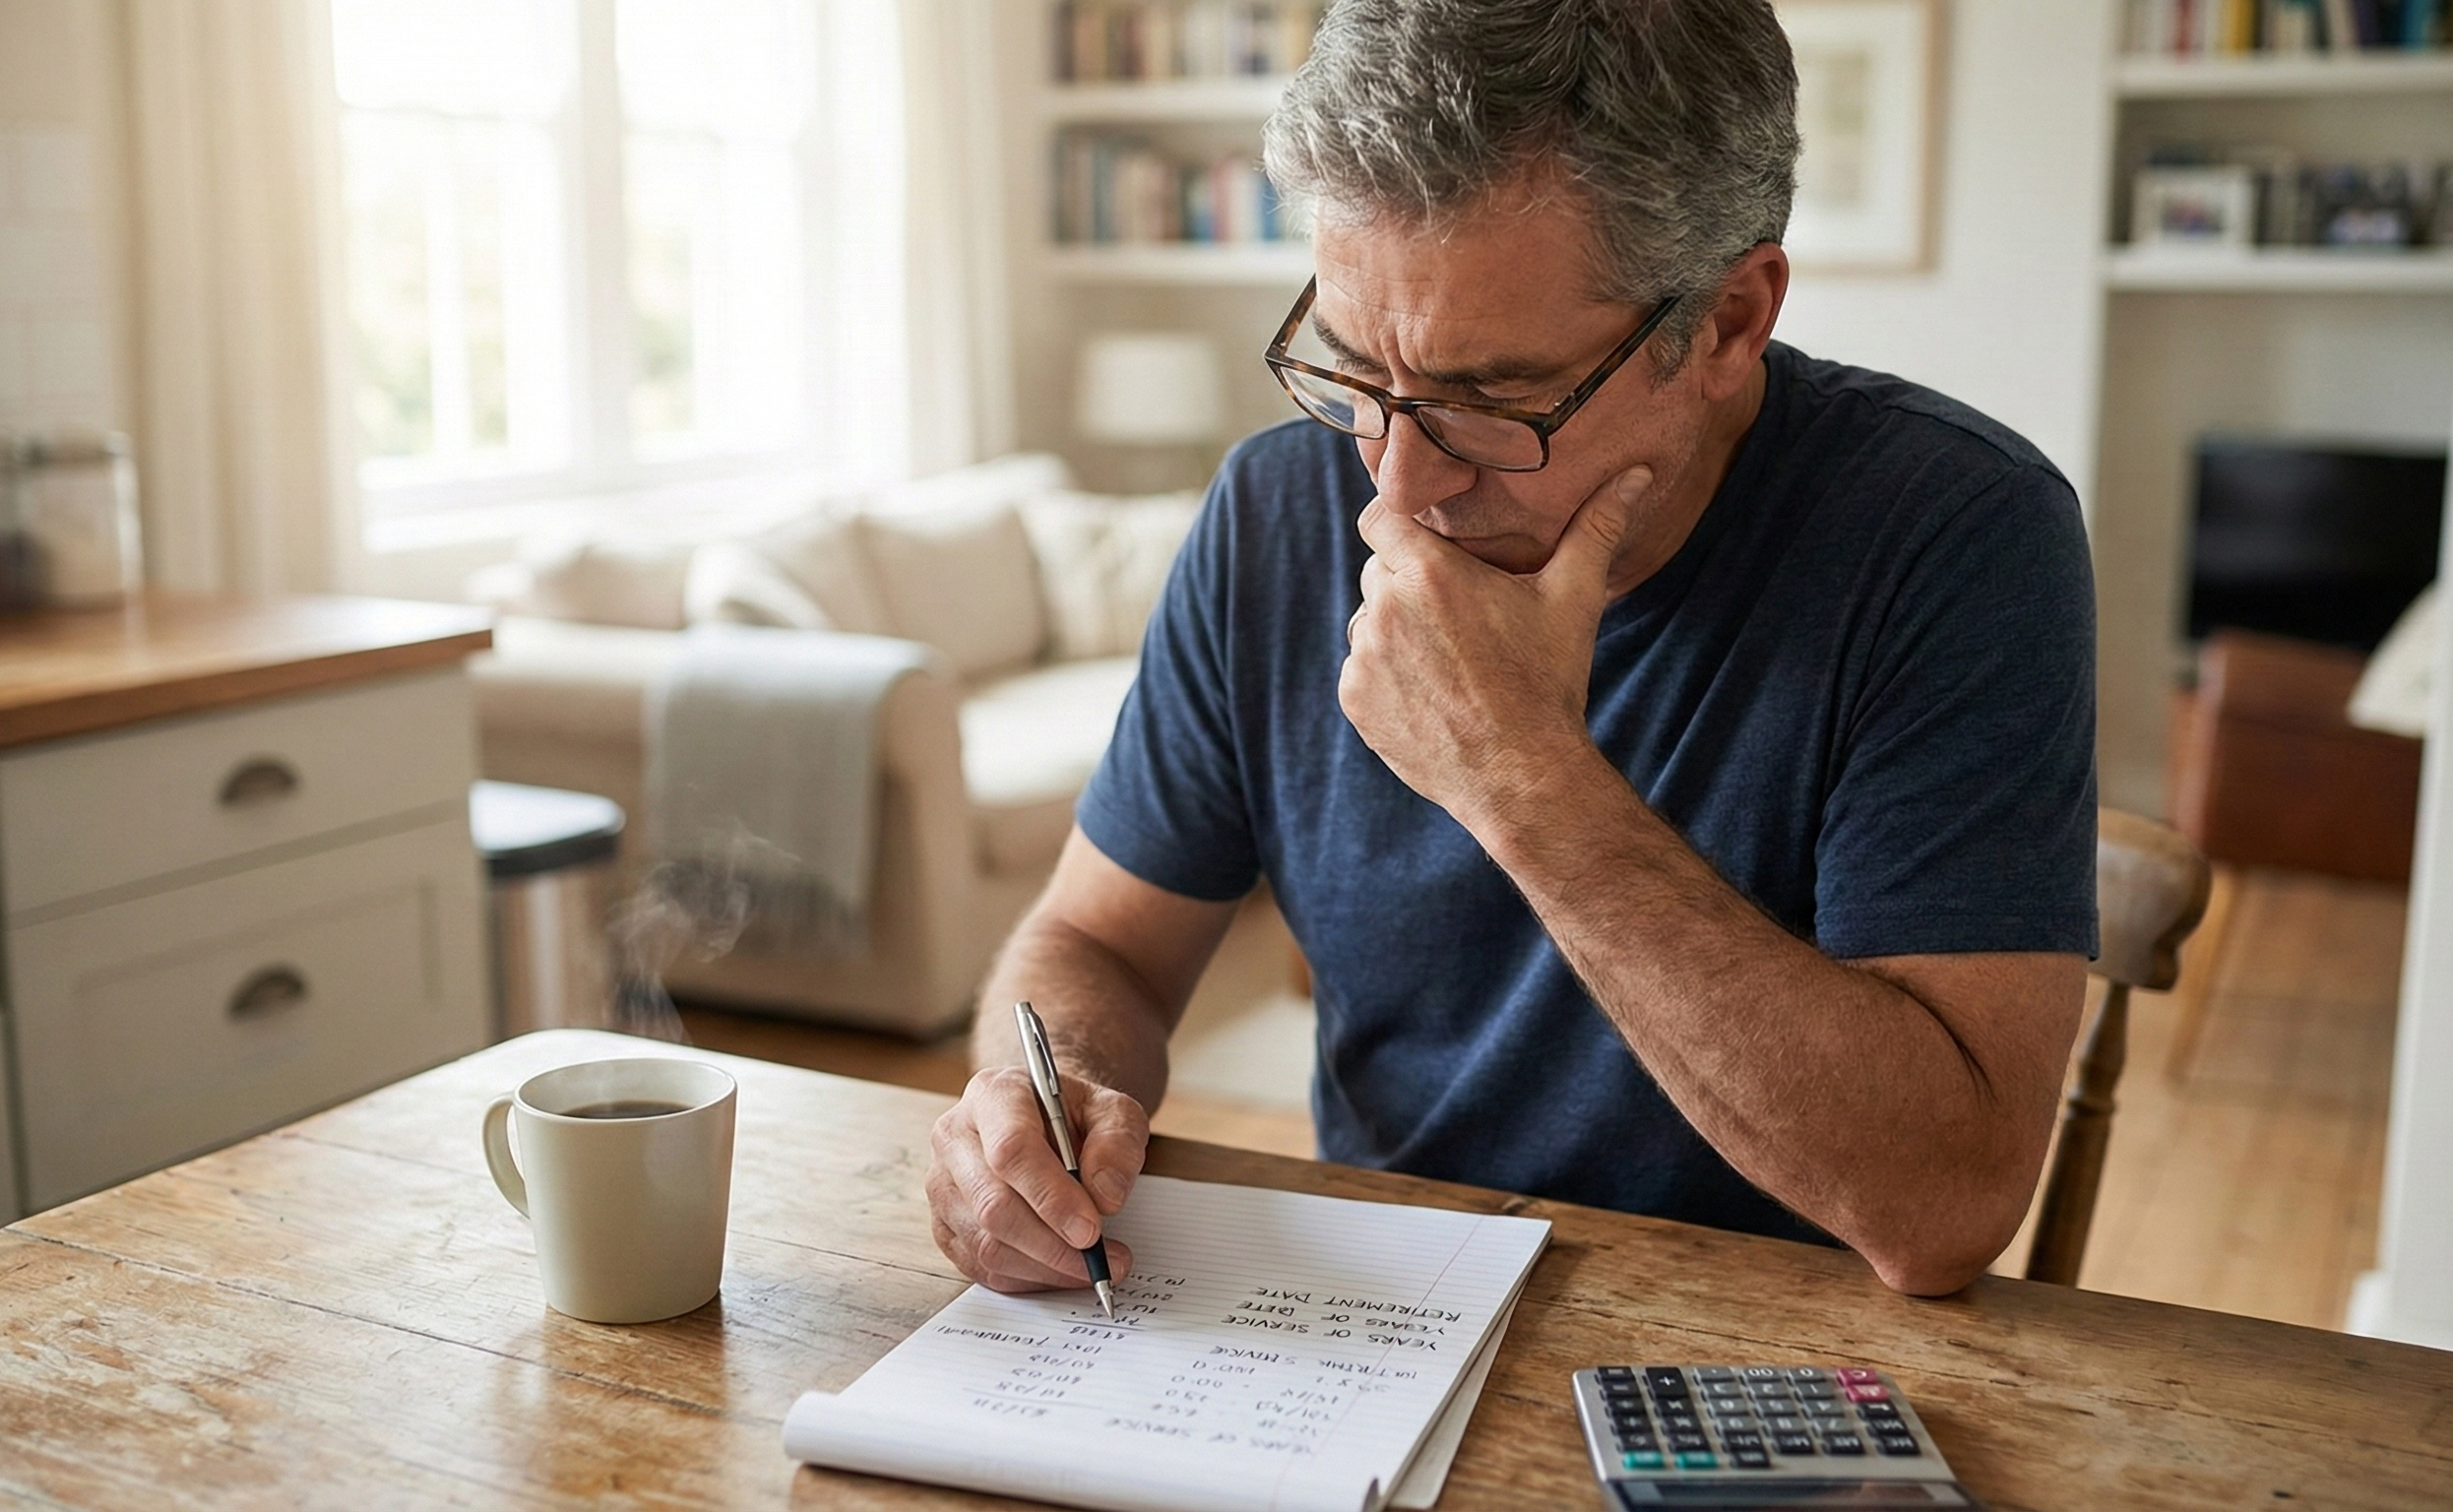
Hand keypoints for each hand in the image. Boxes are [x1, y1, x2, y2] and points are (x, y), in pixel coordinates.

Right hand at [926, 1064, 1147, 1291]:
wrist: (1044, 1120)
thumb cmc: (1076, 1115)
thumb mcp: (1115, 1111)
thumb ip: (1118, 1144)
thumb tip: (1105, 1198)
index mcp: (993, 1095)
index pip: (1011, 1151)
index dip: (1051, 1197)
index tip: (1092, 1229)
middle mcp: (955, 1137)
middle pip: (992, 1205)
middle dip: (1053, 1245)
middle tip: (1103, 1258)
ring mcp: (943, 1184)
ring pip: (985, 1244)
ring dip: (1045, 1267)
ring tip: (1092, 1266)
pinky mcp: (944, 1224)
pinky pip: (980, 1266)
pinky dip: (1027, 1278)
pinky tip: (1060, 1269)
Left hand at [1339, 467, 1650, 818]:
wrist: (1520, 774)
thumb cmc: (1548, 682)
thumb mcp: (1574, 600)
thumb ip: (1597, 529)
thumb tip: (1636, 475)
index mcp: (1430, 573)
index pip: (1379, 515)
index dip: (1398, 522)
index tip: (1423, 538)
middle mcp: (1387, 609)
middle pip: (1379, 570)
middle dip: (1410, 582)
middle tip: (1458, 612)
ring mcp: (1365, 657)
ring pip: (1368, 621)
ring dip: (1396, 629)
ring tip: (1449, 659)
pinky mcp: (1355, 700)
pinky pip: (1360, 669)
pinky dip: (1385, 676)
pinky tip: (1432, 694)